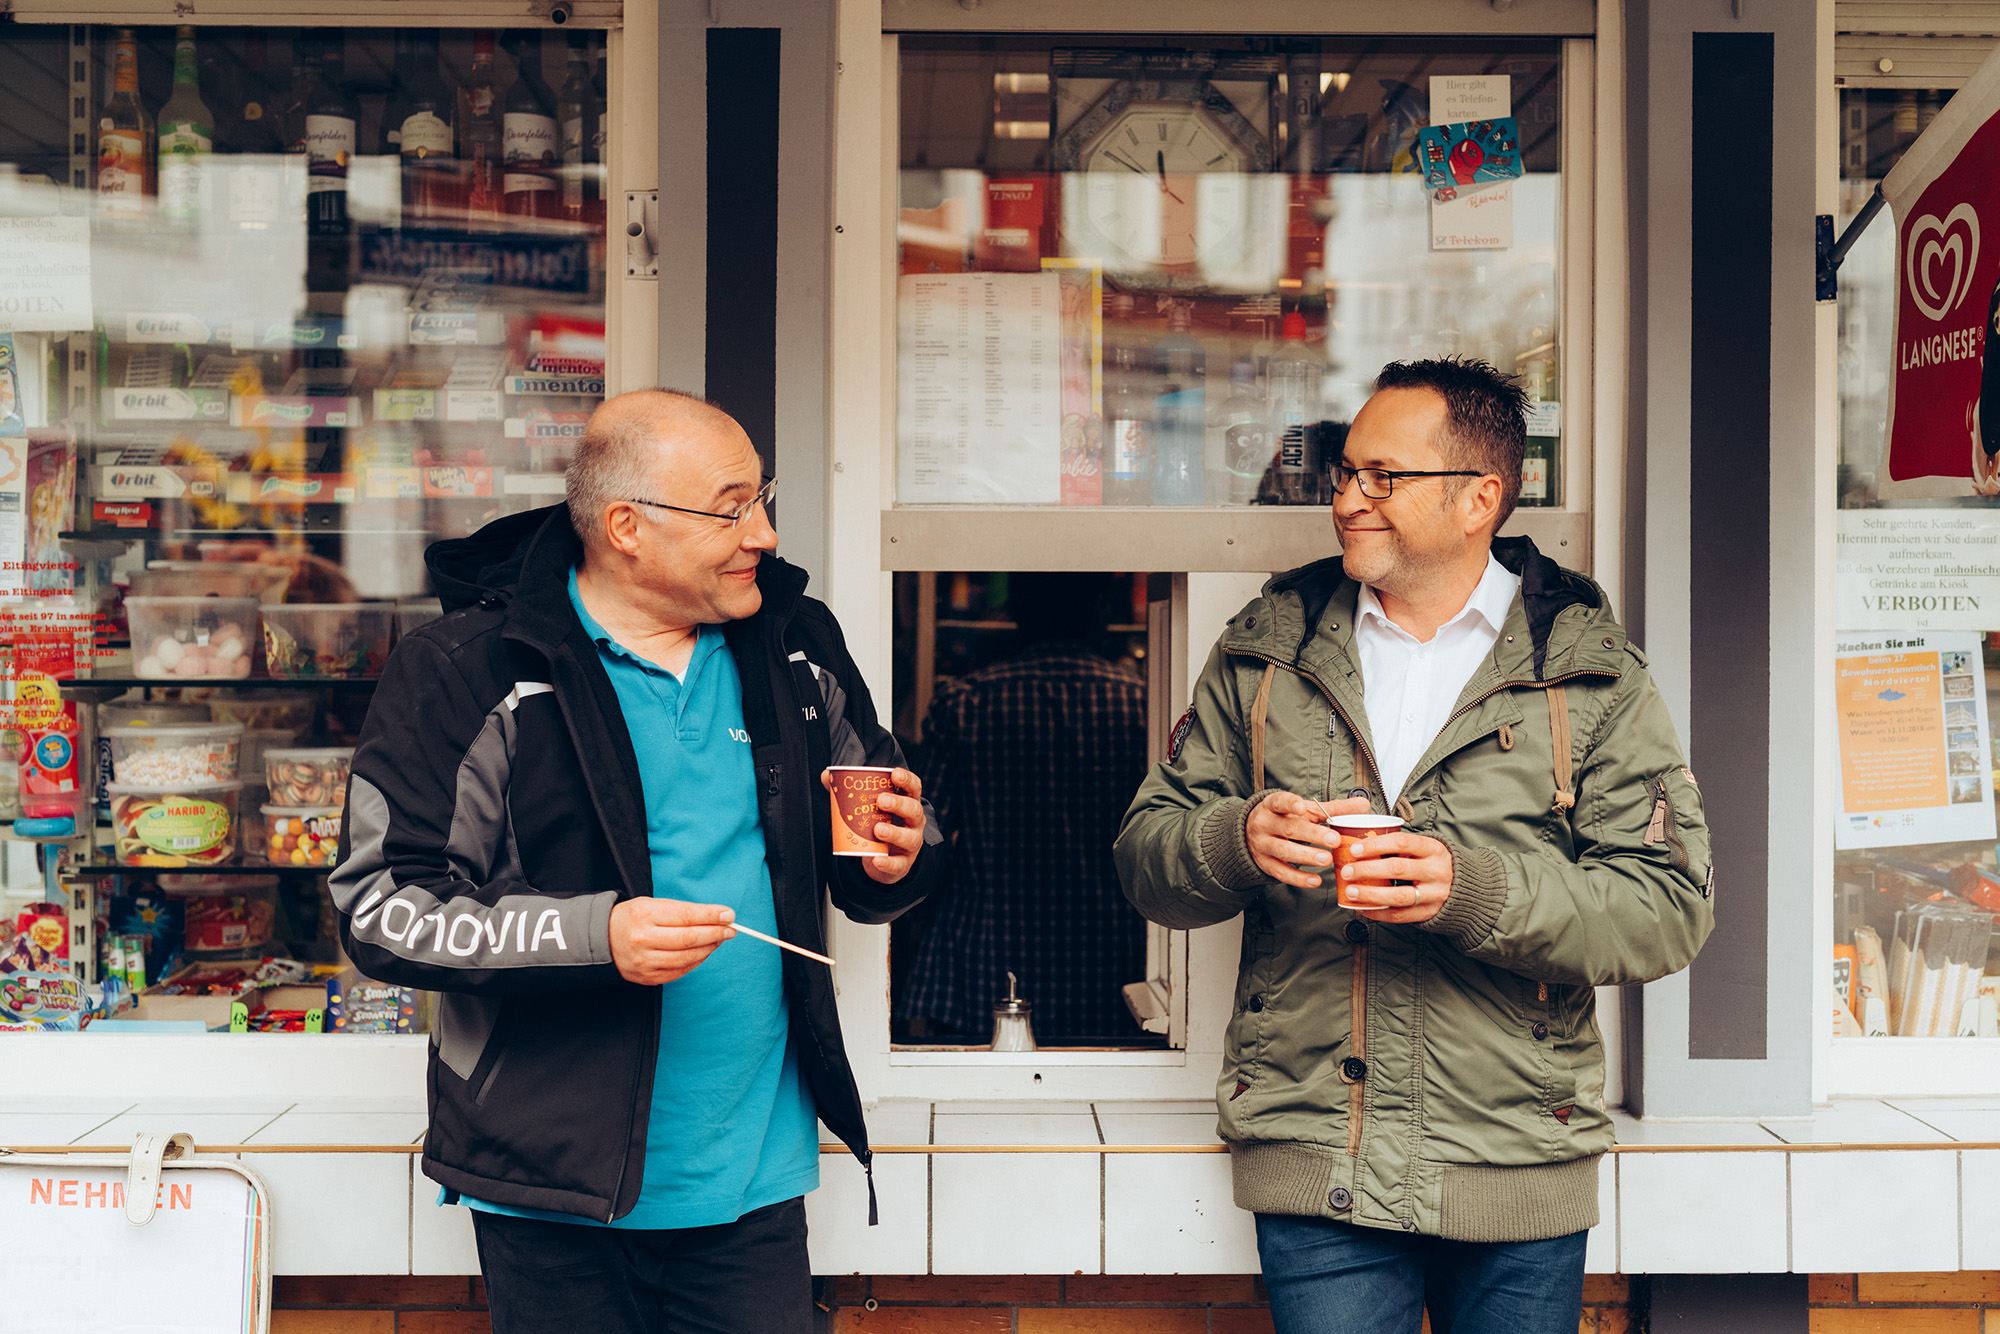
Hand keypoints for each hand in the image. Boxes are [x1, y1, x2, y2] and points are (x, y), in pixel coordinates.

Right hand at [609, 898, 735, 984]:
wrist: (602, 940)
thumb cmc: (633, 918)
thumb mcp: (653, 904)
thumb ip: (683, 911)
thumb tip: (717, 916)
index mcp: (645, 915)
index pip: (687, 916)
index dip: (711, 916)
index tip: (729, 914)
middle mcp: (643, 939)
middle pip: (689, 938)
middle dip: (715, 933)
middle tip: (731, 929)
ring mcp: (645, 961)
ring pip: (687, 958)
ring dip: (709, 948)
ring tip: (719, 940)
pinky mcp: (647, 977)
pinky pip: (680, 971)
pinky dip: (696, 961)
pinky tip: (703, 952)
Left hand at [822, 767, 926, 884]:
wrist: (883, 858)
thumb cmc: (879, 825)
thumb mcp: (870, 808)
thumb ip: (848, 792)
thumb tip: (826, 776)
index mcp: (907, 803)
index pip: (913, 788)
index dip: (907, 780)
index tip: (894, 774)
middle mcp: (913, 822)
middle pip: (913, 810)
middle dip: (899, 804)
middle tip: (881, 800)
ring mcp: (911, 843)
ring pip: (910, 838)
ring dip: (894, 833)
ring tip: (878, 830)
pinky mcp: (903, 863)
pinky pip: (898, 864)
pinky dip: (887, 863)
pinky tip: (876, 859)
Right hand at [1245, 791, 1369, 889]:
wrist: (1250, 835)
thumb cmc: (1285, 819)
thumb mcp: (1305, 810)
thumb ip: (1333, 809)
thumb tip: (1364, 804)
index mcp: (1274, 806)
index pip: (1279, 801)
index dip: (1290, 804)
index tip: (1301, 807)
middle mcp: (1265, 825)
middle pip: (1288, 829)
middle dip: (1312, 835)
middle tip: (1334, 840)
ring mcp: (1263, 846)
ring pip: (1283, 851)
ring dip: (1306, 856)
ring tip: (1327, 860)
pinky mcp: (1266, 864)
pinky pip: (1281, 873)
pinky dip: (1298, 878)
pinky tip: (1315, 880)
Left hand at [1337, 832, 1455, 923]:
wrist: (1465, 889)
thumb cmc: (1433, 864)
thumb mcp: (1425, 850)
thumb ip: (1401, 848)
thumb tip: (1361, 845)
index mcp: (1434, 850)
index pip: (1402, 843)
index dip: (1376, 845)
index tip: (1356, 849)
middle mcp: (1436, 871)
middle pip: (1397, 869)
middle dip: (1367, 870)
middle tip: (1347, 871)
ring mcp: (1434, 894)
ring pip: (1398, 896)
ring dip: (1370, 894)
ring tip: (1350, 891)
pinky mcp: (1428, 913)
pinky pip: (1399, 916)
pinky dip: (1378, 913)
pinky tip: (1362, 908)